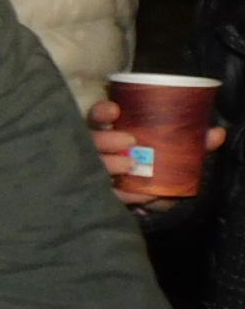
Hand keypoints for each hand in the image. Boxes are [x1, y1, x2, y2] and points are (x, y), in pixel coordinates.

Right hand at [87, 99, 225, 207]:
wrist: (153, 198)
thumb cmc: (158, 166)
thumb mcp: (172, 150)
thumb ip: (191, 142)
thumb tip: (216, 134)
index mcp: (110, 134)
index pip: (96, 118)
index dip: (101, 113)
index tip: (115, 110)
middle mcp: (98, 152)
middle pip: (91, 141)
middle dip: (106, 139)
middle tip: (129, 140)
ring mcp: (96, 174)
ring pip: (92, 166)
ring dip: (109, 164)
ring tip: (129, 164)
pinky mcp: (104, 196)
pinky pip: (108, 196)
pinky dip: (126, 195)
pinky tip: (141, 195)